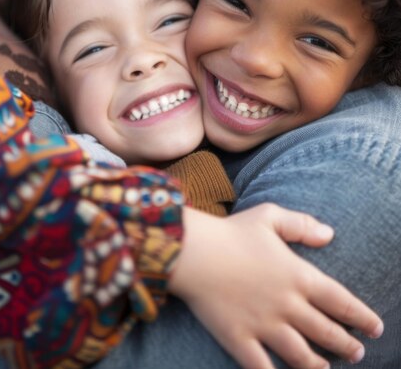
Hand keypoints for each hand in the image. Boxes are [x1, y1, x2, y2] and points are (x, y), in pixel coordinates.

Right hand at [169, 203, 382, 368]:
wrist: (194, 252)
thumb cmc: (232, 232)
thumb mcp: (270, 216)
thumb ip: (301, 224)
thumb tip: (329, 234)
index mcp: (298, 275)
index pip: (340, 301)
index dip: (361, 316)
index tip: (375, 327)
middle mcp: (287, 305)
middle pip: (325, 331)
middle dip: (346, 344)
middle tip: (358, 352)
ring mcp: (264, 325)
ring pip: (300, 354)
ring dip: (317, 365)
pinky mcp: (239, 339)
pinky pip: (262, 367)